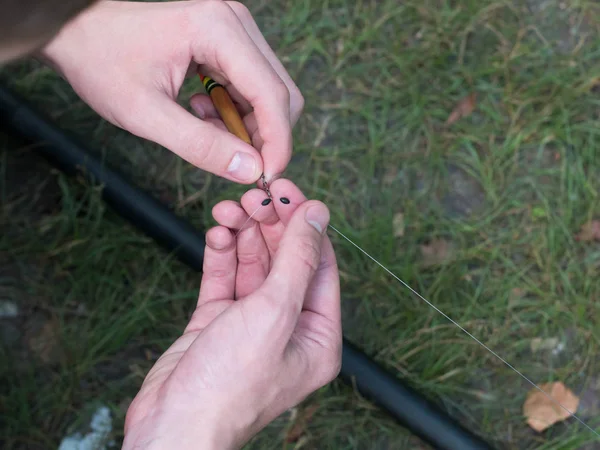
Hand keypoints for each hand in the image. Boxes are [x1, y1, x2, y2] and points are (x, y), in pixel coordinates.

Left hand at [40, 0, 303, 182]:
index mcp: (218, 30)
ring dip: (248, 123)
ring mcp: (233, 26)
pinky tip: (202, 114)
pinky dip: (235, 109)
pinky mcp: (226, 36)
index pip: (273, 94)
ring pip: (267, 89)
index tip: (266, 177)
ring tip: (206, 133)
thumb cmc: (100, 61)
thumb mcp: (145, 113)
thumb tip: (249, 170)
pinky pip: (250, 82)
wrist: (74, 27)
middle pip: (279, 91)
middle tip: (236, 163)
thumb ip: (200, 145)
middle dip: (265, 135)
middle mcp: (235, 21)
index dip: (277, 142)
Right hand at [123, 179, 341, 449]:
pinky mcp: (217, 322)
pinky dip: (221, 253)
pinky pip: (224, 278)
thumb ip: (296, 260)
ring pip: (252, 265)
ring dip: (243, 235)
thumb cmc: (228, 385)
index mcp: (316, 335)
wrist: (171, 426)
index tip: (288, 190)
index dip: (305, 224)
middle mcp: (288, 328)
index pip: (319, 265)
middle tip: (253, 196)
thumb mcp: (273, 314)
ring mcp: (251, 324)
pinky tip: (217, 231)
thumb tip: (319, 214)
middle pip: (285, 261)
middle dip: (270, 226)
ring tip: (229, 208)